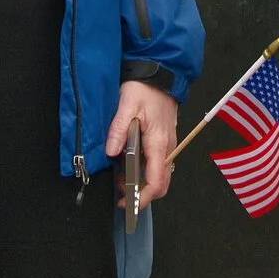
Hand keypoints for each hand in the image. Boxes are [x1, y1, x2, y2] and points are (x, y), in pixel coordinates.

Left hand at [105, 81, 178, 208]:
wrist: (159, 74)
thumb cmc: (144, 88)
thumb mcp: (126, 105)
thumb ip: (118, 130)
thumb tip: (111, 153)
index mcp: (158, 143)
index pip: (156, 182)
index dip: (142, 198)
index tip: (126, 203)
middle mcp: (167, 148)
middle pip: (161, 184)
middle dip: (142, 194)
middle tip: (121, 192)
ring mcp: (167, 144)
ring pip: (159, 174)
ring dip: (142, 182)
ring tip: (121, 177)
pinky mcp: (164, 140)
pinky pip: (157, 163)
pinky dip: (144, 171)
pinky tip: (129, 163)